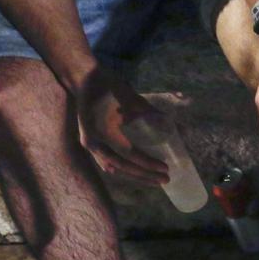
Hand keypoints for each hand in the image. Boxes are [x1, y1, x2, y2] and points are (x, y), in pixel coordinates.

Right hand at [73, 65, 168, 184]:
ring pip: (113, 168)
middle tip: (165, 179)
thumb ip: (151, 113)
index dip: (147, 163)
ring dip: (134, 175)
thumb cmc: (109, 87)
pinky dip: (122, 170)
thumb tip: (175, 125)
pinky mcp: (90, 143)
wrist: (84, 79)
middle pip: (121, 166)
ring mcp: (89, 144)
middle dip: (144, 175)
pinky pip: (106, 162)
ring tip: (154, 180)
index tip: (165, 167)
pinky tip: (134, 175)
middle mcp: (93, 141)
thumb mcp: (132, 99)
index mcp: (102, 130)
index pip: (128, 153)